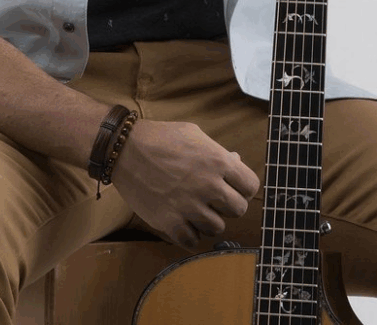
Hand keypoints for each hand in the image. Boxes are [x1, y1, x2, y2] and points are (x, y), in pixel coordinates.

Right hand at [111, 119, 259, 250]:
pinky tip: (183, 221)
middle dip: (228, 205)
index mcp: (217, 161)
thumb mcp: (194, 134)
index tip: (234, 188)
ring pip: (217, 228)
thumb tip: (236, 163)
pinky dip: (190, 235)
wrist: (125, 148)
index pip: (251, 186)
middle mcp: (208, 185)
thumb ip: (217, 151)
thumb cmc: (161, 138)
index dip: (244, 188)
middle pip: (238, 210)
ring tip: (195, 209)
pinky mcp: (170, 222)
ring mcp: (189, 205)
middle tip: (214, 200)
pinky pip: (193, 242)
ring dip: (208, 221)